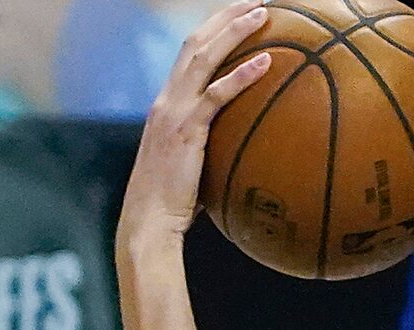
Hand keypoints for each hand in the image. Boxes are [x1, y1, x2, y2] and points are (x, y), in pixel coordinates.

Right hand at [117, 1, 274, 253]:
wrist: (147, 224)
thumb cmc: (169, 206)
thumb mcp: (187, 167)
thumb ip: (205, 147)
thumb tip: (239, 148)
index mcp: (164, 106)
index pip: (187, 55)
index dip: (213, 31)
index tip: (237, 17)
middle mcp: (166, 101)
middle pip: (195, 43)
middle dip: (225, 17)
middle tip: (255, 1)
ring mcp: (174, 113)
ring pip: (204, 57)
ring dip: (235, 31)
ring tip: (265, 14)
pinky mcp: (186, 131)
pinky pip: (217, 95)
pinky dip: (241, 75)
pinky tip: (266, 61)